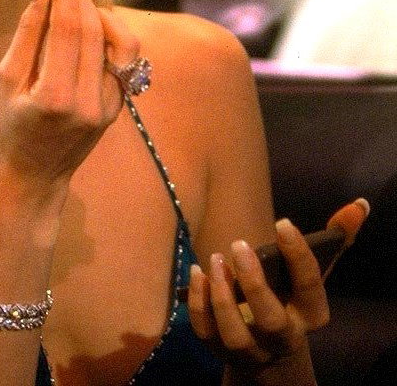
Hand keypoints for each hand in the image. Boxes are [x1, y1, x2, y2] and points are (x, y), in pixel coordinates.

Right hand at [0, 0, 136, 191]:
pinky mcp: (120, 106)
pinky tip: (89, 30)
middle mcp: (90, 101)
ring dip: (101, 13)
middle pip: (94, 28)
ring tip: (77, 5)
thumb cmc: (9, 126)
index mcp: (55, 96)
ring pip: (121, 40)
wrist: (34, 177)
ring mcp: (111, 106)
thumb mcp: (7, 78)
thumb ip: (29, 30)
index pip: (68, 26)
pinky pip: (124, 59)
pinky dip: (110, 35)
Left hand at [188, 200, 366, 373]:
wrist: (267, 348)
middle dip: (255, 283)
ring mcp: (250, 348)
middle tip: (238, 244)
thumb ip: (335, 240)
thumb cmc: (290, 297)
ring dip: (222, 298)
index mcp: (310, 314)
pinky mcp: (218, 348)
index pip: (310, 286)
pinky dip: (198, 303)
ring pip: (235, 334)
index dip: (298, 255)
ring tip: (215, 260)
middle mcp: (282, 336)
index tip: (282, 222)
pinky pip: (206, 332)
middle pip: (271, 319)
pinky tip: (197, 272)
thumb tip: (358, 205)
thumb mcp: (310, 274)